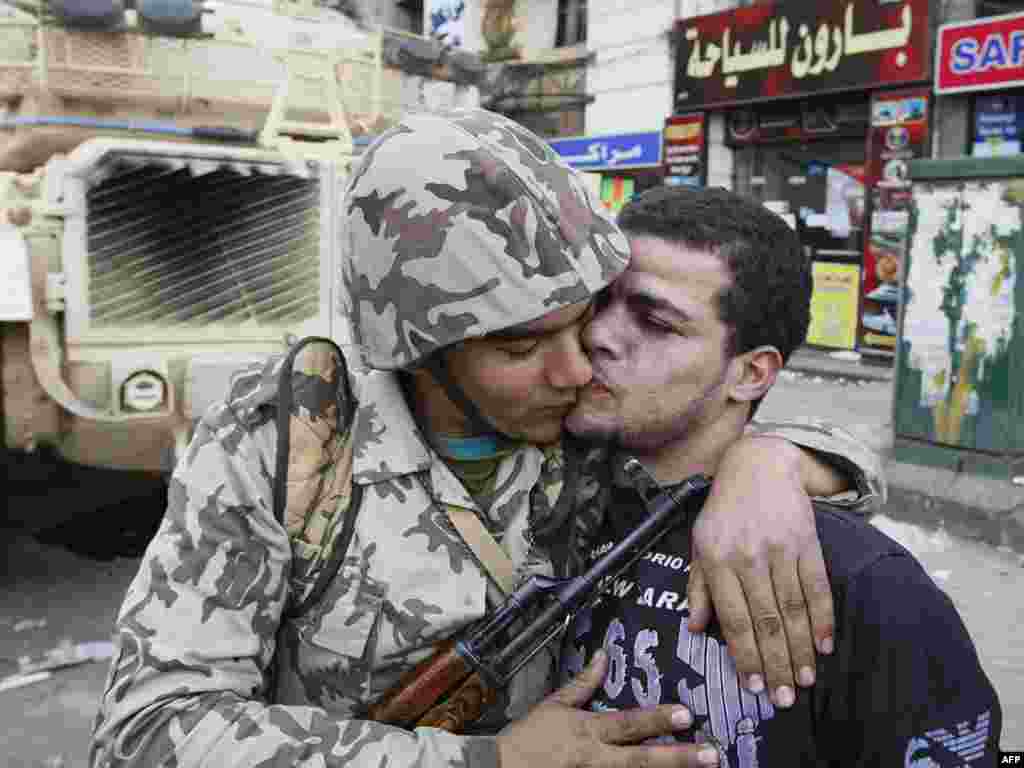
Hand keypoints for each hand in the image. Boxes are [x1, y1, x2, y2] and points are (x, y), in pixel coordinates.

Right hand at [497, 651, 719, 767]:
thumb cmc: (529, 739)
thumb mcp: (554, 706)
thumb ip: (583, 684)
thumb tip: (603, 657)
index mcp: (588, 731)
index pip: (628, 723)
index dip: (656, 719)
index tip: (685, 713)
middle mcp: (597, 760)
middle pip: (642, 759)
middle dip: (679, 758)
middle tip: (712, 754)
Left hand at [687, 436, 833, 708]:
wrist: (757, 465)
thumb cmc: (722, 512)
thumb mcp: (699, 544)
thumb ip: (699, 587)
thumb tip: (696, 629)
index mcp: (716, 560)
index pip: (733, 618)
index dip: (745, 656)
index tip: (754, 687)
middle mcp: (748, 556)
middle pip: (766, 620)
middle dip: (776, 664)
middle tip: (785, 699)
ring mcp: (779, 549)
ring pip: (793, 609)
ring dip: (801, 650)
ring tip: (806, 680)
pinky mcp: (806, 542)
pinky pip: (817, 587)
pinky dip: (823, 618)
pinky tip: (825, 645)